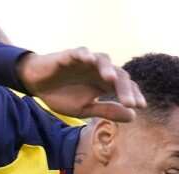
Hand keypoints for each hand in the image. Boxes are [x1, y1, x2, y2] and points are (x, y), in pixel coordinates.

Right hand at [16, 48, 144, 121]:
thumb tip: (133, 117)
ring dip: (107, 69)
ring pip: (102, 60)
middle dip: (125, 89)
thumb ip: (107, 110)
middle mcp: (99, 70)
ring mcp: (86, 61)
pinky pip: (80, 52)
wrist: (38, 84)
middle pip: (118, 75)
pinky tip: (89, 60)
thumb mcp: (85, 108)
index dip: (134, 95)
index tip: (140, 107)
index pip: (125, 87)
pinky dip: (85, 55)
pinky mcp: (69, 55)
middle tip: (129, 103)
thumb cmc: (62, 95)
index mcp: (105, 83)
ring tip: (111, 80)